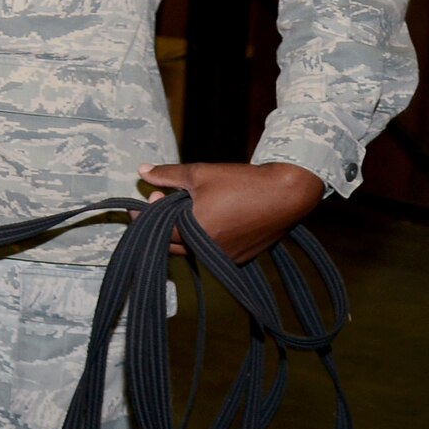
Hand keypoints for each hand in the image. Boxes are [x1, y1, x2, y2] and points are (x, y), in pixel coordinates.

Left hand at [137, 161, 324, 263]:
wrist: (287, 193)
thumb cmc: (241, 182)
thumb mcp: (199, 174)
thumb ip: (167, 175)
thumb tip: (141, 171)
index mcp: (194, 232)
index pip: (157, 231)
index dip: (145, 216)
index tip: (141, 202)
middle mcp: (207, 250)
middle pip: (172, 243)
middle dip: (161, 224)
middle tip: (160, 201)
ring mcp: (226, 257)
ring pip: (192, 248)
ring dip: (182, 231)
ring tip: (184, 207)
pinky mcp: (241, 257)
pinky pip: (211, 250)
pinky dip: (203, 236)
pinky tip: (205, 217)